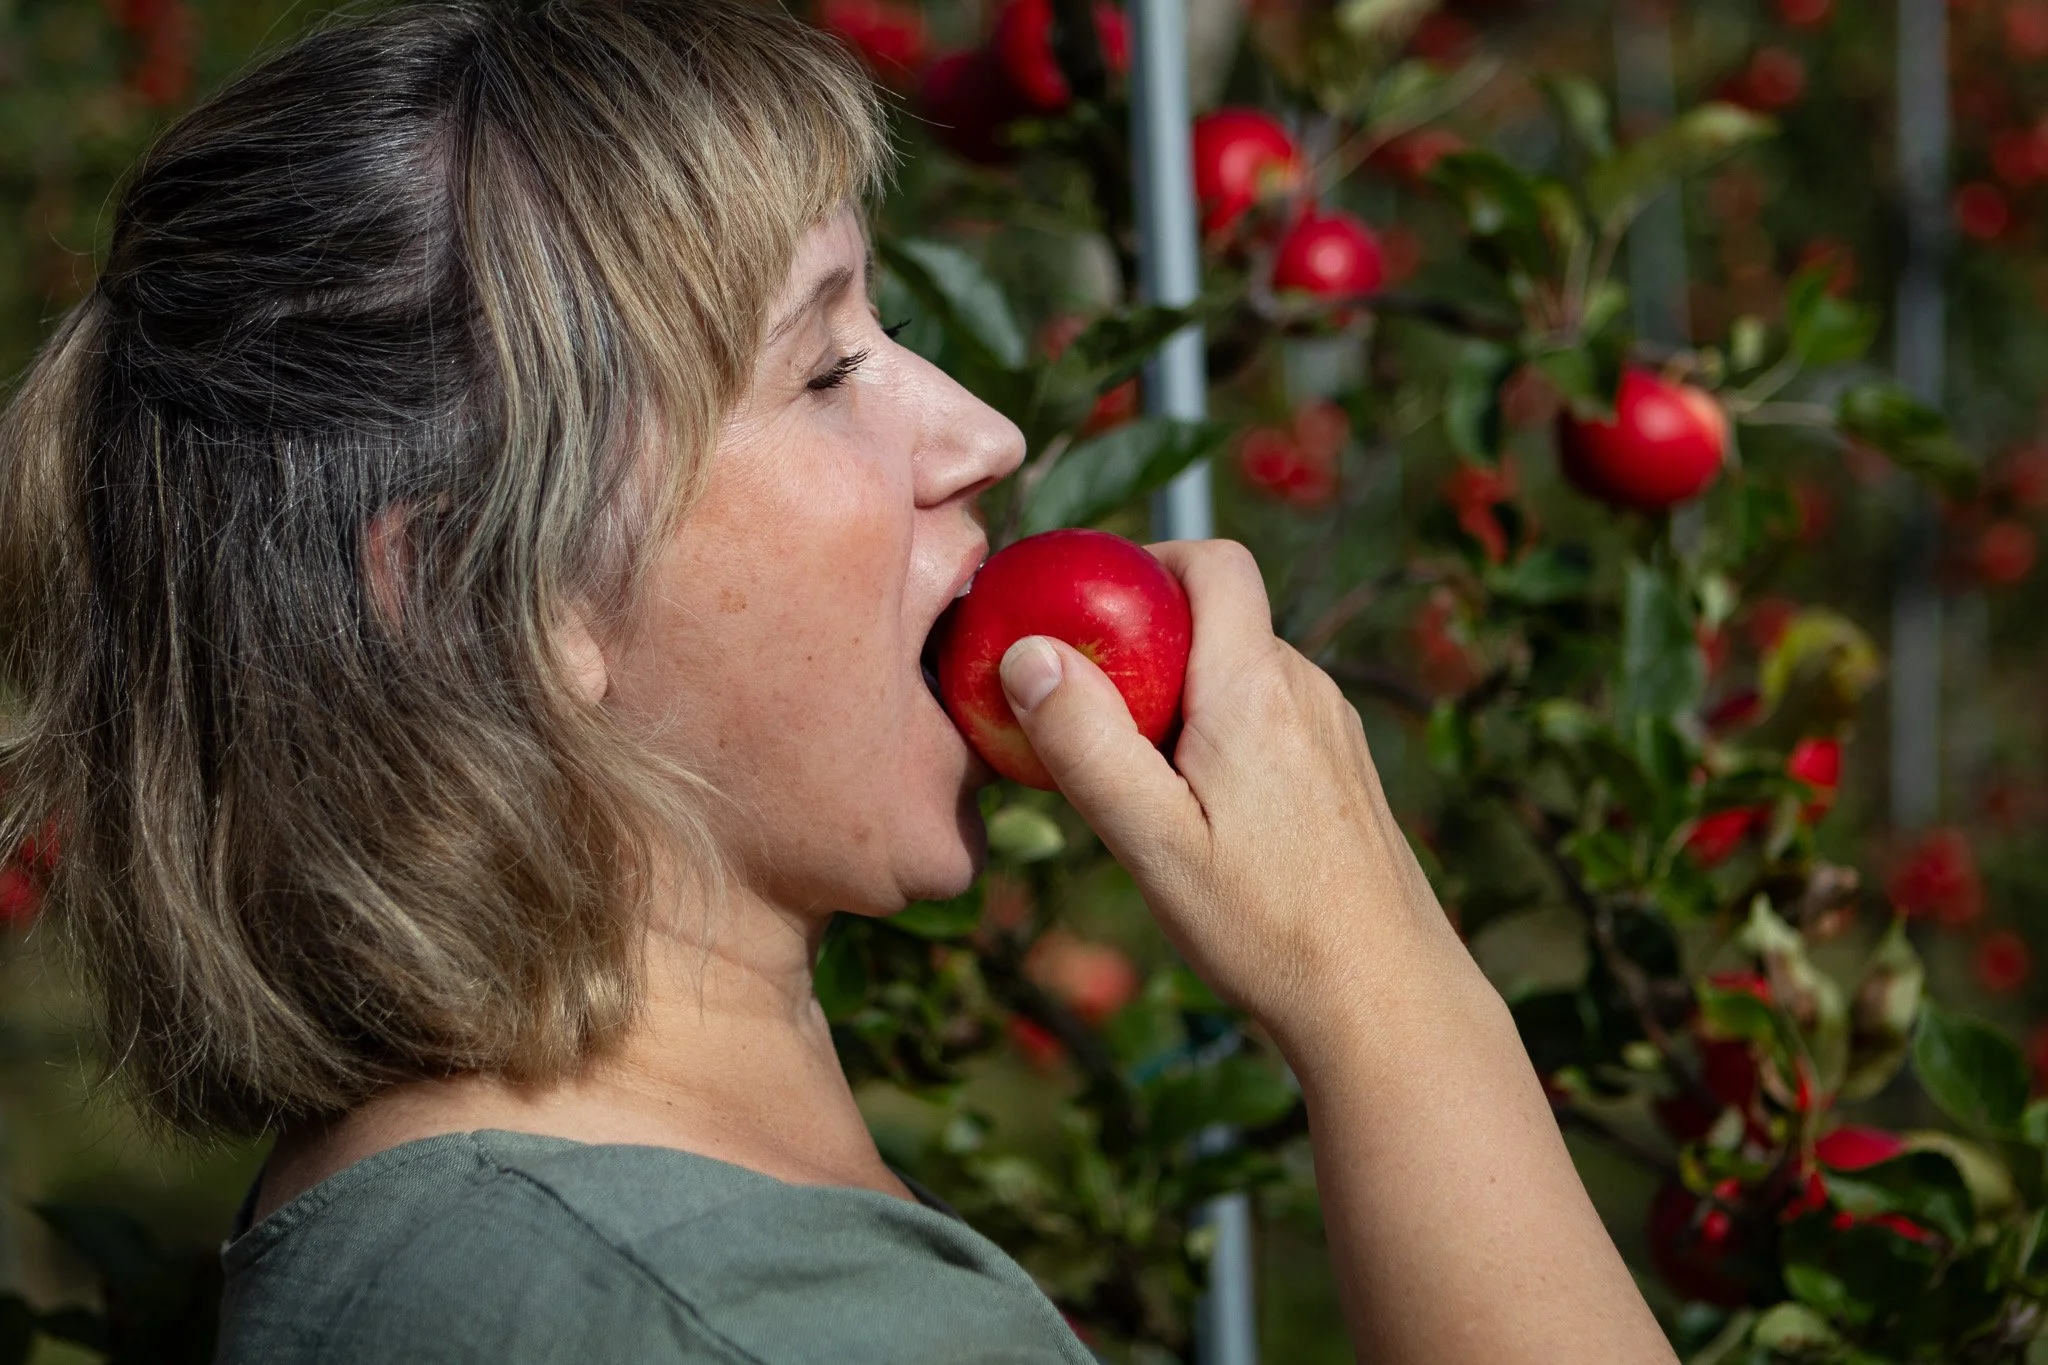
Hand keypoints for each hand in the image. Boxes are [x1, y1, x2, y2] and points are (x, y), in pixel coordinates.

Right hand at [996, 539, 1469, 1052]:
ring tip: (1138, 783)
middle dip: (1147, 647)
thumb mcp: (1151, 842)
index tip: (1088, 613)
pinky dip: (1221, 738)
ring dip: (1182, 700)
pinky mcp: (1345, 773)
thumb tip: (1026, 653)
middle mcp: (1306, 690)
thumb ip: (1086, 743)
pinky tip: (1200, 819)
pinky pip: (1270, 720)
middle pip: (1218, 621)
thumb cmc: (1264, 926)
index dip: (1147, 562)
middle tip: (1088, 717)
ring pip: (1242, 675)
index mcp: (1255, 687)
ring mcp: (1334, 731)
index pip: (1212, 561)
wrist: (1384, 1000)